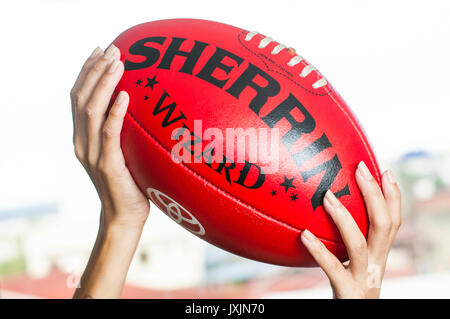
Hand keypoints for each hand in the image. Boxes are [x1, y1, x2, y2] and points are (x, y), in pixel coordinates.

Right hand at [70, 44, 149, 229]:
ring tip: (119, 62)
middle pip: (81, 96)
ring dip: (104, 82)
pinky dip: (115, 112)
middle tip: (113, 49)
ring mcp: (91, 153)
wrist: (124, 217)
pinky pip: (109, 133)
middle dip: (96, 69)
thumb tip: (142, 105)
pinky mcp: (106, 164)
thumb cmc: (130, 183)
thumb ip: (122, 131)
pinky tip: (125, 94)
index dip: (87, 71)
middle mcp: (82, 142)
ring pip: (91, 109)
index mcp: (82, 137)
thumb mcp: (124, 152)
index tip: (101, 51)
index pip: (78, 96)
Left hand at [300, 161, 401, 298]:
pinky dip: (318, 251)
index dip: (393, 196)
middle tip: (360, 168)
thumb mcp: (352, 265)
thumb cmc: (347, 291)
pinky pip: (332, 268)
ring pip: (359, 244)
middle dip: (374, 194)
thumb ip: (346, 243)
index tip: (386, 171)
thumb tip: (326, 210)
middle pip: (384, 225)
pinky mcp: (347, 292)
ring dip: (343, 217)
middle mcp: (376, 266)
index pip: (393, 221)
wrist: (353, 317)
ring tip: (327, 195)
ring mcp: (362, 279)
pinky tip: (304, 234)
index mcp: (379, 256)